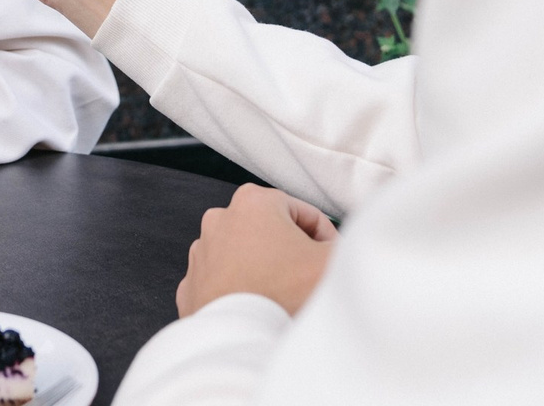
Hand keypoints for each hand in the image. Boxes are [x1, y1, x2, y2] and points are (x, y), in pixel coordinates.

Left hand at [176, 184, 338, 317]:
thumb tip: (353, 245)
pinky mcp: (190, 285)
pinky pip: (224, 282)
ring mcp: (200, 253)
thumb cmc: (285, 294)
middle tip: (308, 281)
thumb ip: (348, 243)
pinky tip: (258, 308)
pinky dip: (240, 291)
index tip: (329, 263)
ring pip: (247, 256)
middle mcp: (219, 219)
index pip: (305, 214)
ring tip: (283, 297)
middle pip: (273, 232)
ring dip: (266, 271)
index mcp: (253, 201)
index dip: (325, 239)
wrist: (242, 342)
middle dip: (292, 253)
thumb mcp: (333, 261)